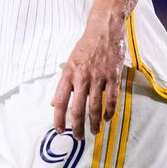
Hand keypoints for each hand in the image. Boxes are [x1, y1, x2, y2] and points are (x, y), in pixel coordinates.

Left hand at [51, 13, 125, 139]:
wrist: (104, 29)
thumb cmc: (86, 46)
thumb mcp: (69, 62)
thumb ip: (63, 84)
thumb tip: (53, 103)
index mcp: (68, 74)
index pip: (59, 102)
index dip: (58, 119)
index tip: (59, 131)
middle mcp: (82, 78)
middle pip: (77, 109)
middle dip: (77, 127)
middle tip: (78, 138)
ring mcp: (98, 78)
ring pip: (95, 108)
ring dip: (95, 123)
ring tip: (95, 132)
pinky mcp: (113, 76)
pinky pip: (111, 99)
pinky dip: (110, 112)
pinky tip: (108, 118)